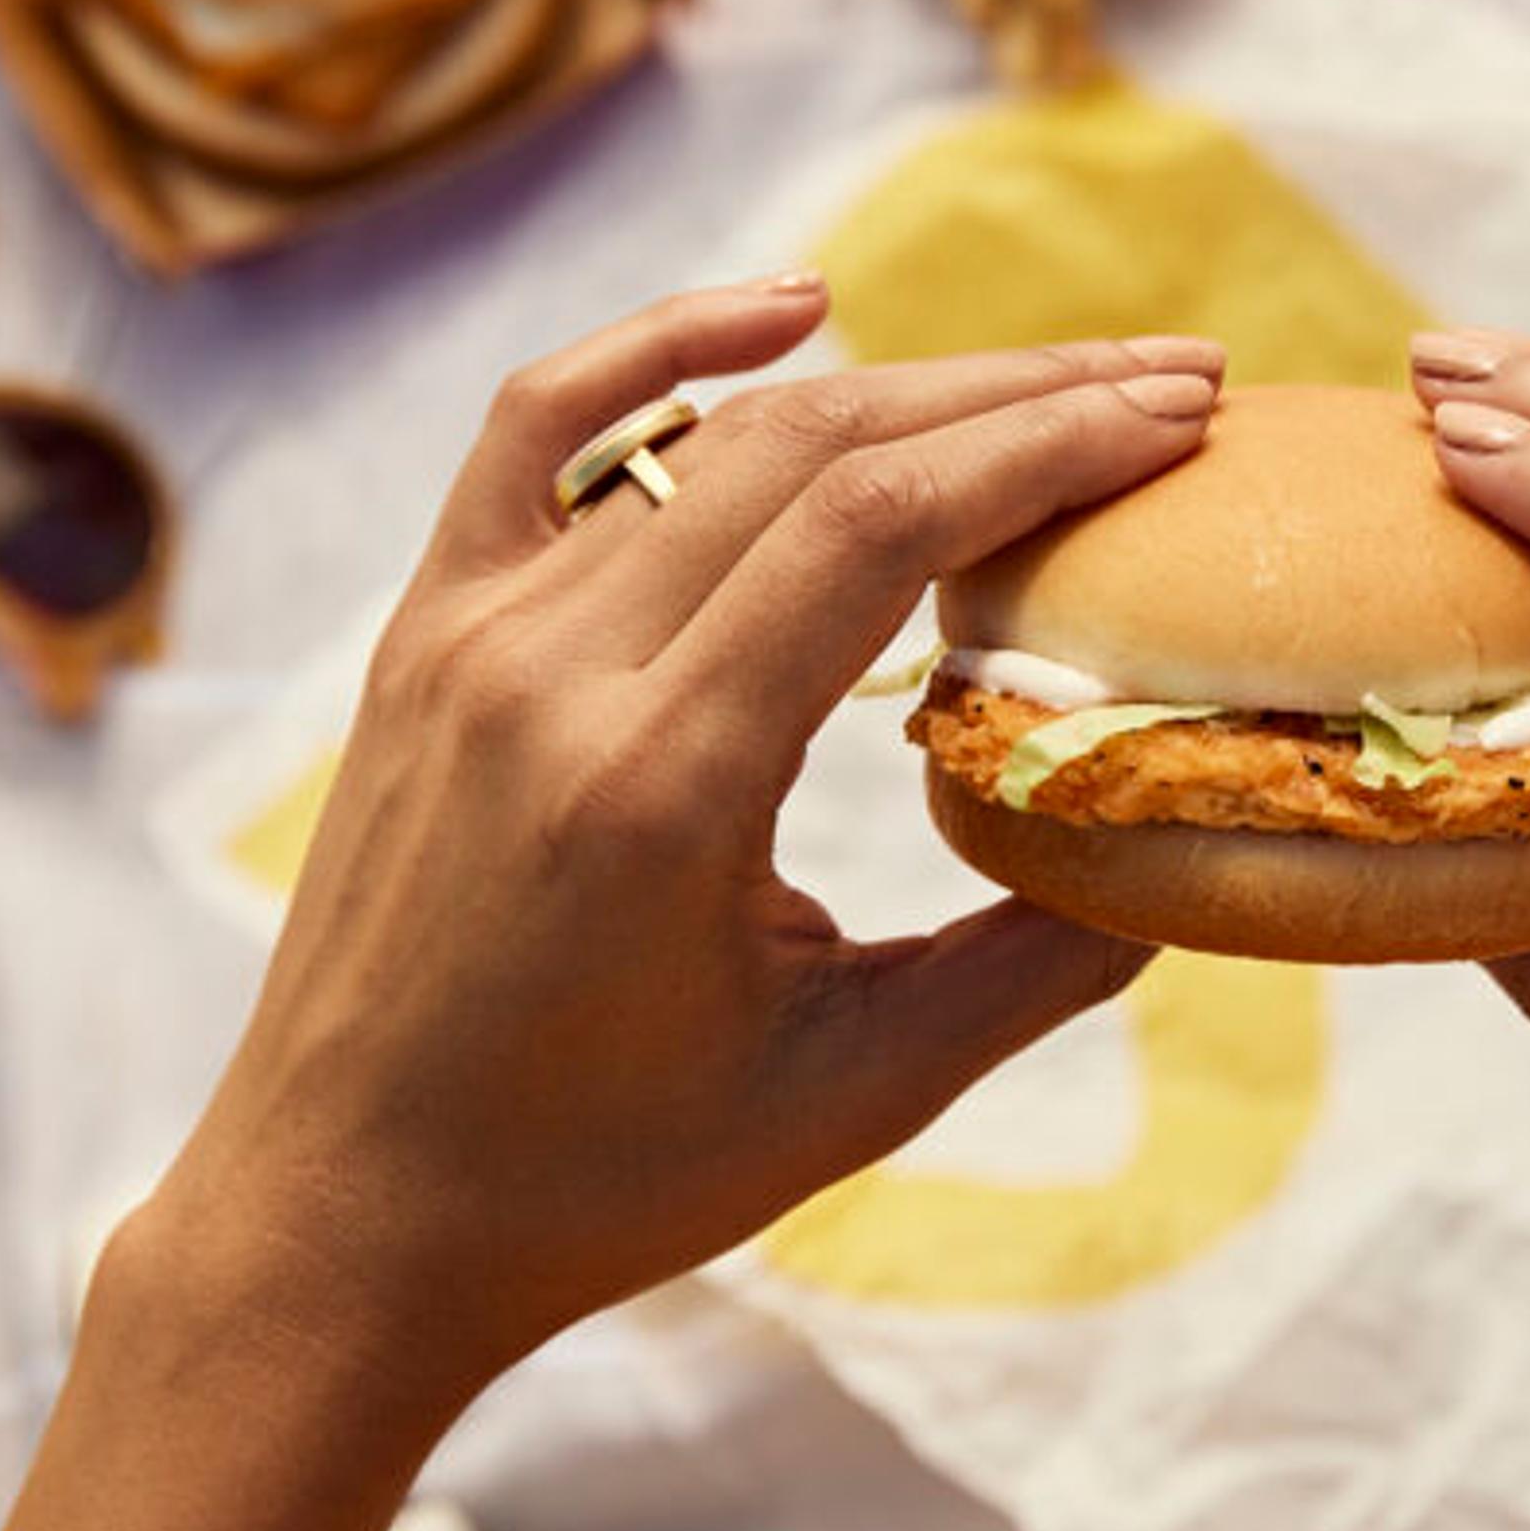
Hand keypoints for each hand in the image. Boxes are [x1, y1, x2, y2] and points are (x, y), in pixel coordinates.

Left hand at [139, 281, 1225, 1421]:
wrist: (340, 1219)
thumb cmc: (596, 1183)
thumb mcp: (852, 1091)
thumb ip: (1033, 964)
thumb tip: (1189, 840)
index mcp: (661, 782)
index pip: (882, 529)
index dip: (1051, 448)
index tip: (1181, 420)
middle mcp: (553, 674)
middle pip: (818, 450)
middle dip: (1019, 399)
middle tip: (1177, 384)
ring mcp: (470, 637)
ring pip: (710, 437)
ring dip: (898, 388)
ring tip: (1053, 382)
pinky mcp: (426, 636)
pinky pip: (539, 433)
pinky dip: (663, 349)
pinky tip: (791, 311)